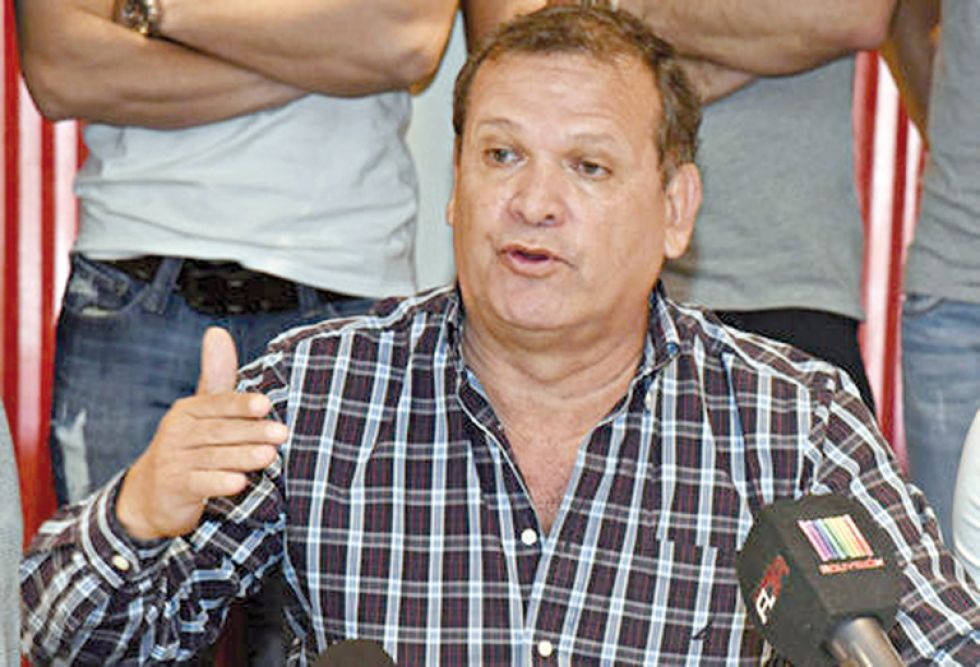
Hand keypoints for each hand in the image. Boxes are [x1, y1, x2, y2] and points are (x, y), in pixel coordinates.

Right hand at [115, 327, 286, 539]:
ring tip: (269, 455)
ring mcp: (174, 462)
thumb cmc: (187, 446)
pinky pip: (199, 484)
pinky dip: (219, 483)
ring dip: (242, 456)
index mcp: (188, 411)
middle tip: (280, 433)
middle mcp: (177, 433)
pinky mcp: (174, 489)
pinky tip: (240, 483)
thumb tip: (217, 331)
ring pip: (212, 457)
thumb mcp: (200, 409)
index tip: (265, 404)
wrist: (149, 495)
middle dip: (251, 431)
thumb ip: (215, 374)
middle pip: (218, 431)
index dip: (240, 404)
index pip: (216, 404)